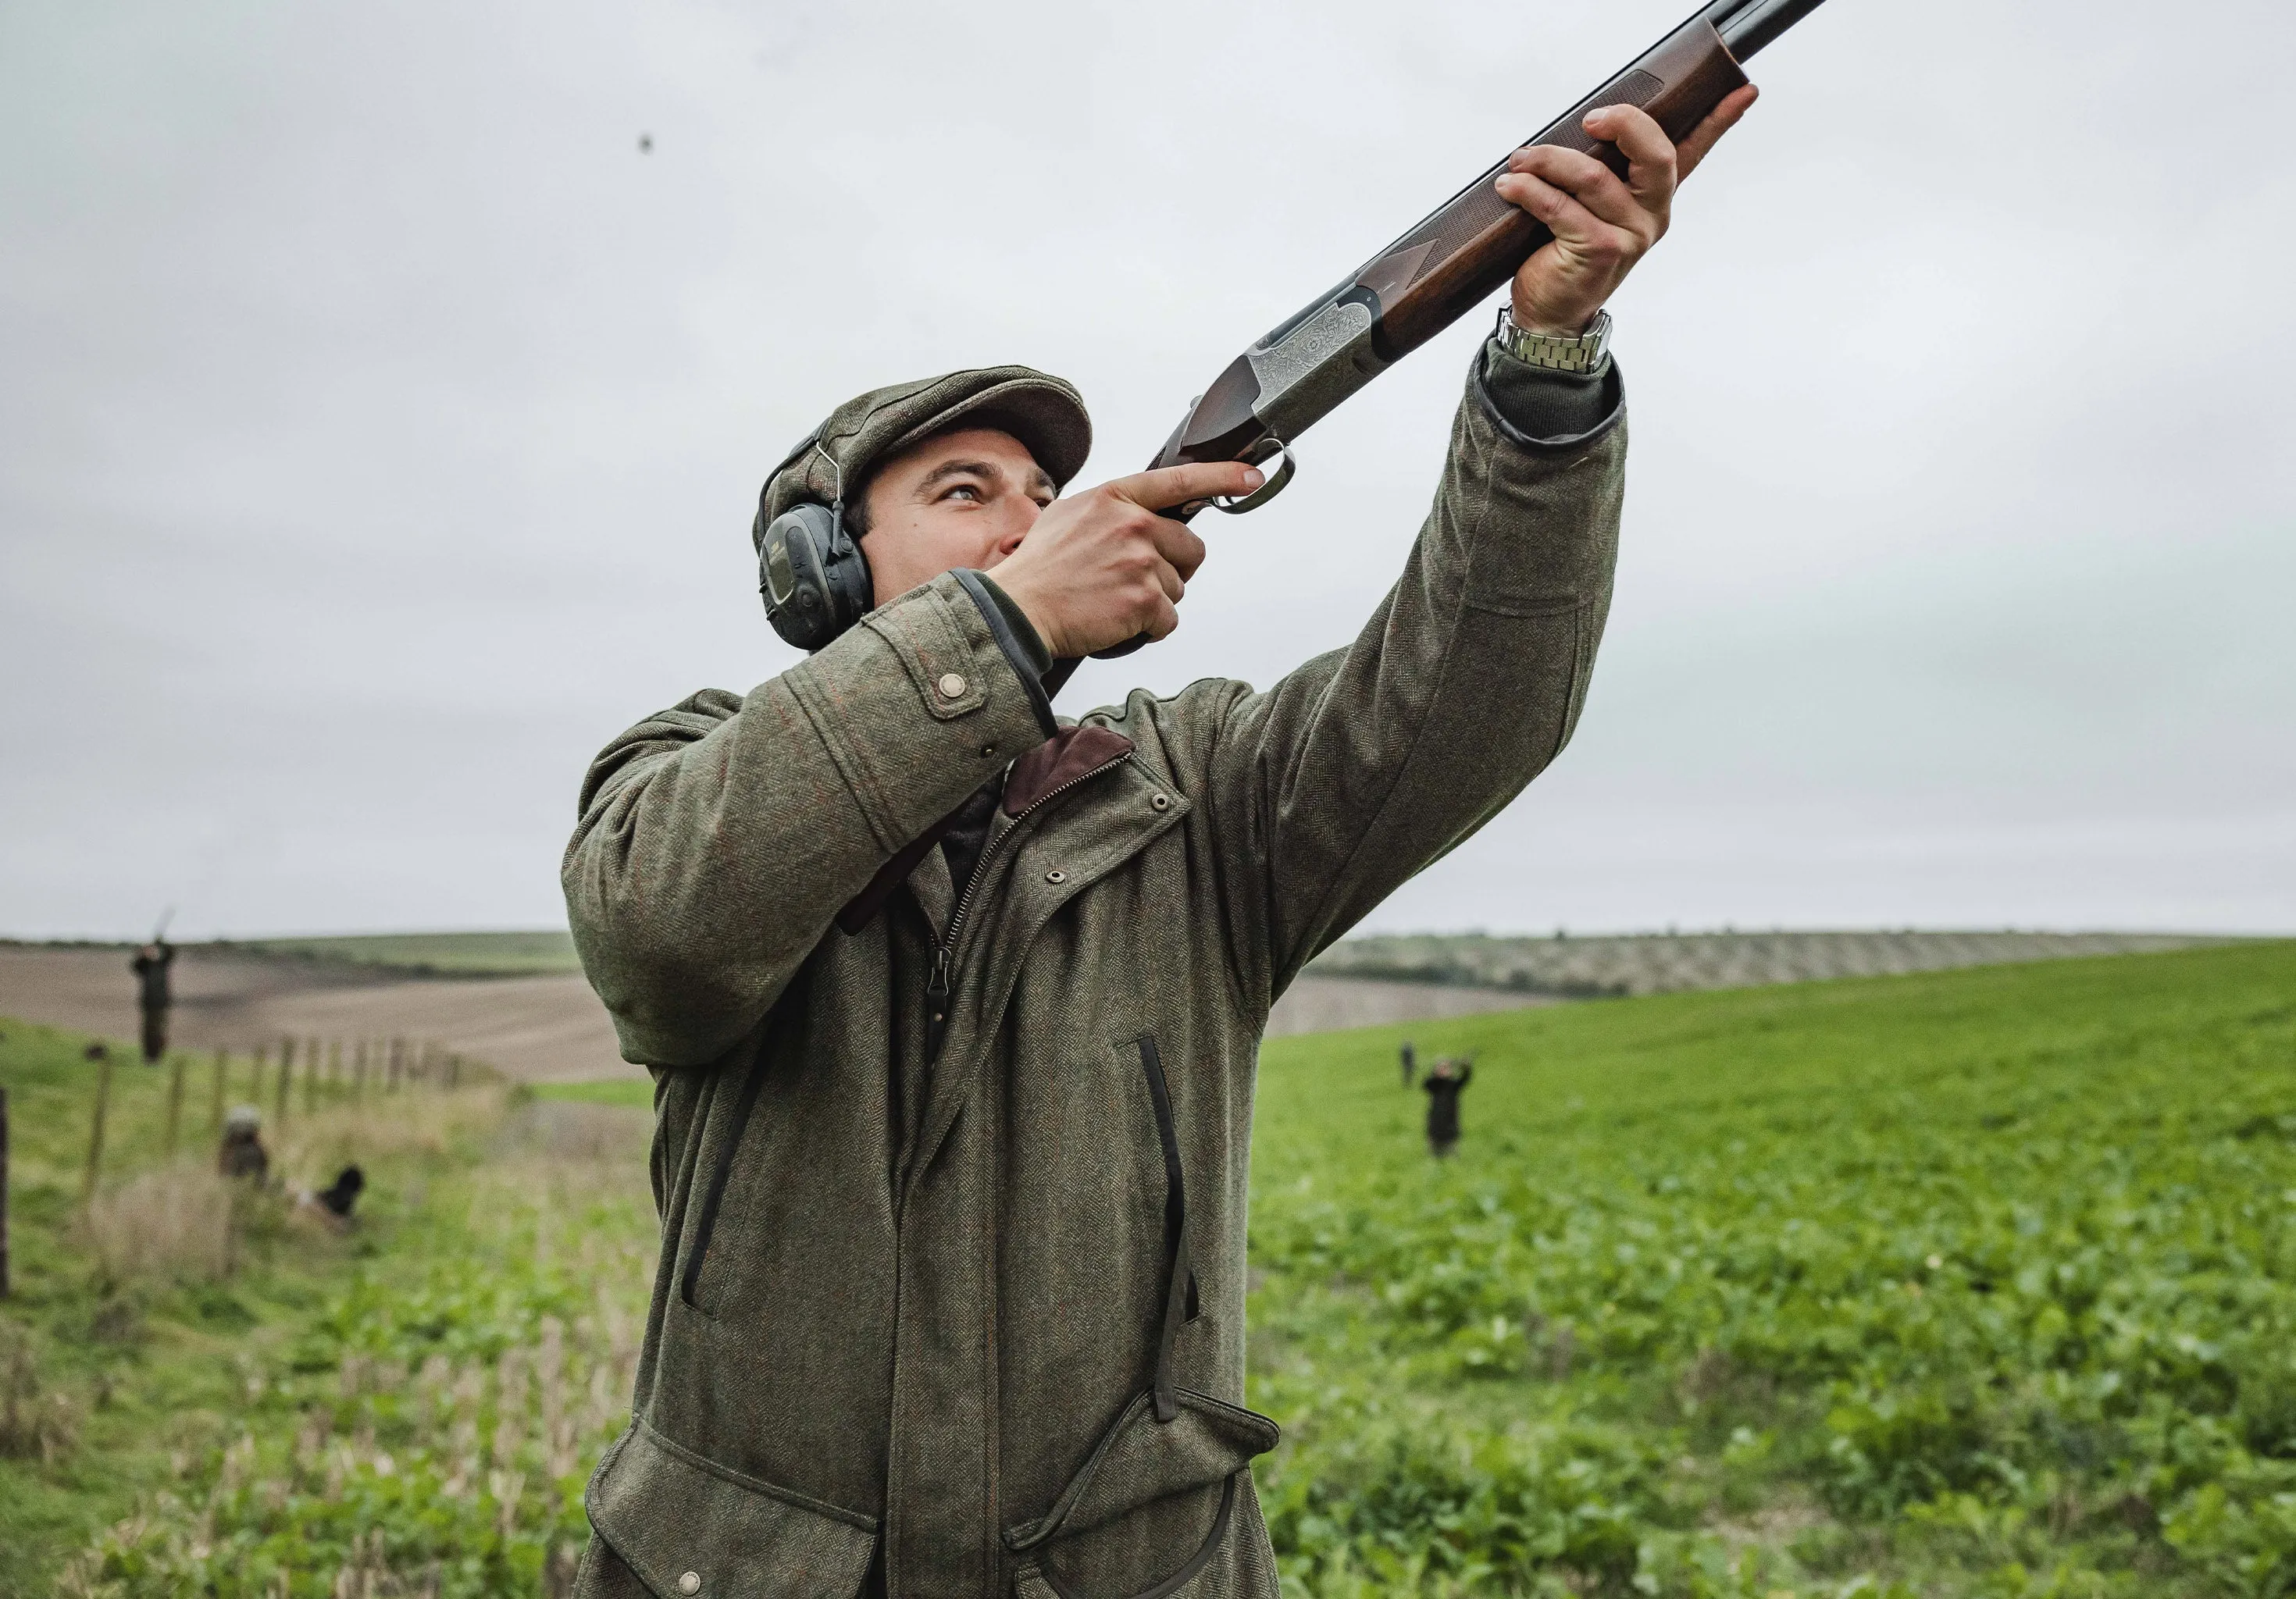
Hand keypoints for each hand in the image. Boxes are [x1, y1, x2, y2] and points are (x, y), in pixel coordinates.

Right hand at [991, 461, 1259, 657]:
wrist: (1015, 612)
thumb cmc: (1037, 571)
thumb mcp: (1067, 518)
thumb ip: (1110, 510)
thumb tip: (1143, 514)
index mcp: (1113, 497)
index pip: (1180, 480)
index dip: (1223, 477)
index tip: (1251, 477)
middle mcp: (1131, 523)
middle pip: (1191, 547)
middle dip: (1172, 568)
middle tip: (1133, 581)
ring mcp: (1140, 560)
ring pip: (1178, 587)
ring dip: (1153, 602)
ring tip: (1110, 601)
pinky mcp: (1144, 599)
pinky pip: (1168, 619)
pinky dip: (1147, 629)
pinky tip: (1116, 622)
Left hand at [1495, 87, 1757, 334]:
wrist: (1550, 312)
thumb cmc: (1565, 252)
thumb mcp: (1587, 205)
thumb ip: (1598, 170)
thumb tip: (1579, 128)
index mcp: (1654, 197)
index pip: (1693, 153)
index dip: (1719, 121)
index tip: (1742, 91)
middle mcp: (1652, 214)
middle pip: (1655, 154)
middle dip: (1622, 123)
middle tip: (1590, 119)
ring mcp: (1630, 235)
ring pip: (1593, 176)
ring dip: (1547, 161)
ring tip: (1519, 162)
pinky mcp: (1600, 250)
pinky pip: (1561, 207)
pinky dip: (1529, 191)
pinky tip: (1511, 187)